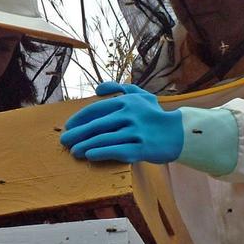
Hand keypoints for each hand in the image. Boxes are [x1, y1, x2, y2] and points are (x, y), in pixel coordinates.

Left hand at [60, 82, 182, 162]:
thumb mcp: (141, 95)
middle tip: (64, 141)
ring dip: (86, 145)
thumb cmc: (155, 115)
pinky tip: (90, 156)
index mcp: (127, 102)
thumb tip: (98, 88)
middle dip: (78, 133)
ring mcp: (136, 132)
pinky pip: (118, 151)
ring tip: (74, 151)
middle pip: (97, 125)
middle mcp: (130, 115)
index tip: (68, 126)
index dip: (80, 118)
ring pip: (105, 139)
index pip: (96, 109)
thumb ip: (119, 87)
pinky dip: (102, 152)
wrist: (179, 133)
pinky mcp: (142, 148)